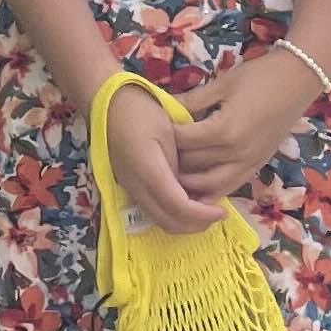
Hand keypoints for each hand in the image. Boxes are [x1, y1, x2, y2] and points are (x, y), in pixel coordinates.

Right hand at [103, 79, 205, 235]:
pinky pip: (152, 211)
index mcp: (149, 171)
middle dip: (196, 224)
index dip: (203, 214)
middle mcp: (137, 187)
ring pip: (159, 220)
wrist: (107, 105)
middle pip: (169, 222)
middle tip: (217, 214)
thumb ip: (179, 163)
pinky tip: (187, 200)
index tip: (223, 211)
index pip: (179, 207)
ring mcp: (130, 189)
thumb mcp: (168, 132)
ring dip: (184, 222)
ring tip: (205, 209)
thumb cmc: (140, 111)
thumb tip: (191, 187)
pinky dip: (172, 213)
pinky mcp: (129, 187)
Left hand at [171, 45, 324, 207]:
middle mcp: (235, 153)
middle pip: (192, 166)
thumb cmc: (259, 77)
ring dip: (189, 184)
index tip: (152, 131)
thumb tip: (163, 107)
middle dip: (171, 162)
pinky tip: (197, 189)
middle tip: (155, 155)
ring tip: (170, 177)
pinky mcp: (257, 167)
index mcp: (223, 130)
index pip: (183, 142)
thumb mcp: (222, 84)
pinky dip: (212, 191)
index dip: (165, 137)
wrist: (299, 79)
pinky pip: (230, 187)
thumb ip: (192, 100)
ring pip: (210, 186)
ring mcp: (248, 163)